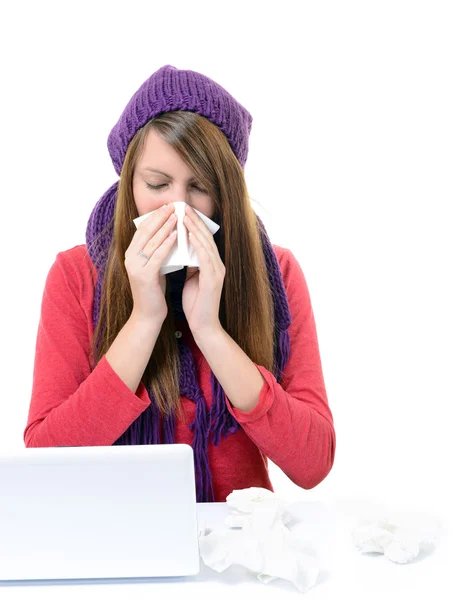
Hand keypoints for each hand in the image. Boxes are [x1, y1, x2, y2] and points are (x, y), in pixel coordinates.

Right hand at [124, 204, 176, 322]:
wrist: (148, 315)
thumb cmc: (153, 291)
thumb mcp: (153, 267)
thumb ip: (156, 253)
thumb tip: (168, 236)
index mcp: (131, 255)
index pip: (143, 230)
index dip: (155, 217)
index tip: (167, 206)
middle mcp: (130, 258)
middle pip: (146, 232)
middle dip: (160, 217)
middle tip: (173, 205)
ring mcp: (136, 267)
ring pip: (152, 242)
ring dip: (165, 227)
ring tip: (177, 216)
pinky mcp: (144, 276)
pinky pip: (157, 256)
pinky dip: (166, 244)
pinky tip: (176, 236)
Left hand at [182, 205, 224, 336]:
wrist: (203, 326)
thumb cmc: (196, 304)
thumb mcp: (192, 279)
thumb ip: (191, 264)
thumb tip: (183, 250)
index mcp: (213, 265)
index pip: (204, 240)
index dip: (195, 225)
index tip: (183, 211)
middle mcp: (218, 265)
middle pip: (207, 238)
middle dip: (195, 221)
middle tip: (183, 206)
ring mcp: (217, 272)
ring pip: (206, 245)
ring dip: (195, 229)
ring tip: (185, 216)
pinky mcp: (213, 280)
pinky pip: (205, 258)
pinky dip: (198, 245)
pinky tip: (190, 235)